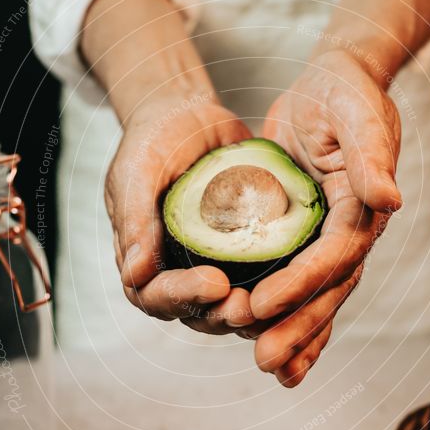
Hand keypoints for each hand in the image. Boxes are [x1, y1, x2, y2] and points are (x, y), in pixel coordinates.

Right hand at [105, 96, 255, 333]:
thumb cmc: (154, 142)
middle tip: (248, 306)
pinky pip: (256, 280)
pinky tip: (295, 285)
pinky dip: (272, 290)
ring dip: (246, 311)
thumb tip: (134, 274)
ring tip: (270, 302)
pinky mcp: (241, 252)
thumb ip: (134, 222)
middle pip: (193, 311)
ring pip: (226, 305)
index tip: (215, 283)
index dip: (183, 296)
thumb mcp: (137, 173)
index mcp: (142, 257)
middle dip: (220, 313)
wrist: (188, 116)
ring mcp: (210, 263)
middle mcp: (176, 269)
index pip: (154, 295)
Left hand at [241, 49, 401, 385]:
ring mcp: (329, 240)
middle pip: (327, 291)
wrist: (332, 87)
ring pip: (315, 299)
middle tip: (262, 360)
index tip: (261, 304)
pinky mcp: (306, 239)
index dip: (300, 283)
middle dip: (296, 327)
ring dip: (294, 336)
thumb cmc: (344, 94)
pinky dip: (290, 318)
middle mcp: (350, 232)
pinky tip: (270, 346)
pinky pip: (301, 286)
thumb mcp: (356, 115)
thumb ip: (370, 156)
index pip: (334, 255)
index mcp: (363, 208)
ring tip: (266, 368)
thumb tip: (390, 199)